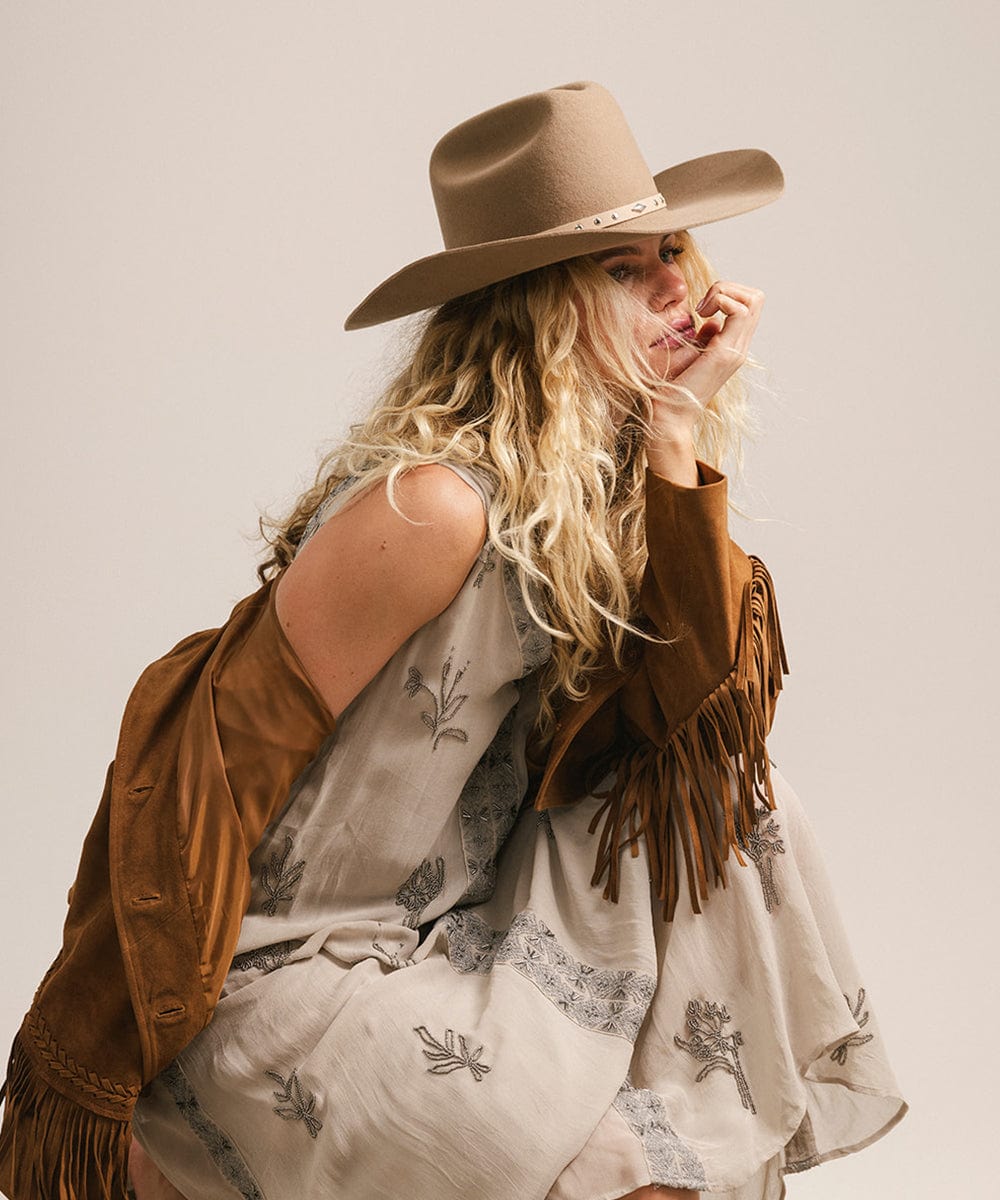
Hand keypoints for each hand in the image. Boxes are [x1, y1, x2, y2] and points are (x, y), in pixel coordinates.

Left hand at [666, 280, 764, 402]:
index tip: (701, 308)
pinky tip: (700, 314)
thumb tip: (711, 321)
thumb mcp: (691, 354)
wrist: (670, 416)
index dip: (727, 294)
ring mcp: (736, 350)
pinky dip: (720, 300)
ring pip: (752, 300)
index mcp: (733, 347)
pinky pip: (738, 310)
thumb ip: (705, 337)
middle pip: (756, 298)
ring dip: (724, 292)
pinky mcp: (725, 353)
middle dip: (728, 288)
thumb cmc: (672, 389)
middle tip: (703, 306)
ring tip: (702, 309)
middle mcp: (739, 348)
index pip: (749, 305)